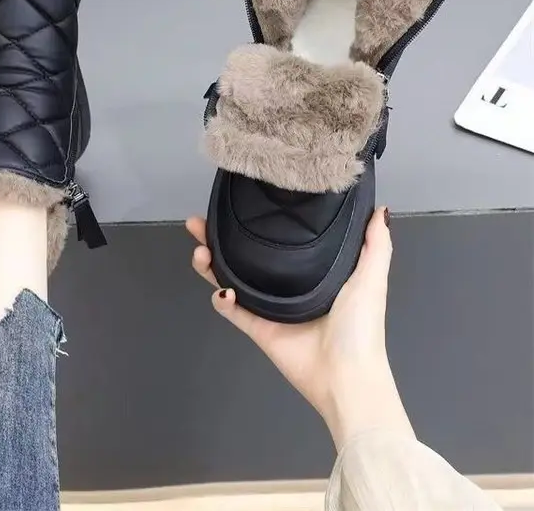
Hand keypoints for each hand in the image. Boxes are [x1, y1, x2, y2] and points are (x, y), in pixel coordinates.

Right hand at [186, 207, 413, 448]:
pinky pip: (232, 311)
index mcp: (312, 271)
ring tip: (199, 249)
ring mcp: (269, 307)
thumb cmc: (361, 326)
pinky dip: (221, 299)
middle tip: (199, 223)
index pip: (278, 239)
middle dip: (219, 238)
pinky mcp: (258, 329)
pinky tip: (221, 289)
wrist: (347, 376)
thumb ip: (375, 244)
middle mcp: (286, 285)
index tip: (240, 201)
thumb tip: (379, 207)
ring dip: (210, 263)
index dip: (257, 220)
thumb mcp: (372, 278)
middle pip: (245, 255)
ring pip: (230, 278)